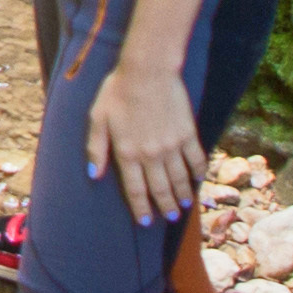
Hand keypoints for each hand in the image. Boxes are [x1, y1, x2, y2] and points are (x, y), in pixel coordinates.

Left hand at [88, 58, 205, 221]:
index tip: (146, 221)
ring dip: (182, 195)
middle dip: (164, 206)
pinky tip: (198, 179)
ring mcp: (171, 145)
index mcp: (127, 153)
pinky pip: (196, 159)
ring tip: (184, 206)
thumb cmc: (118, 91)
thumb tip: (94, 174)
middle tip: (169, 217)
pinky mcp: (187, 133)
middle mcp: (151, 155)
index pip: (135, 190)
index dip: (140, 208)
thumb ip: (96, 148)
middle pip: (160, 189)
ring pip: (179, 179)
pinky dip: (198, 171)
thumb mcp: (98, 118)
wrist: (147, 71)